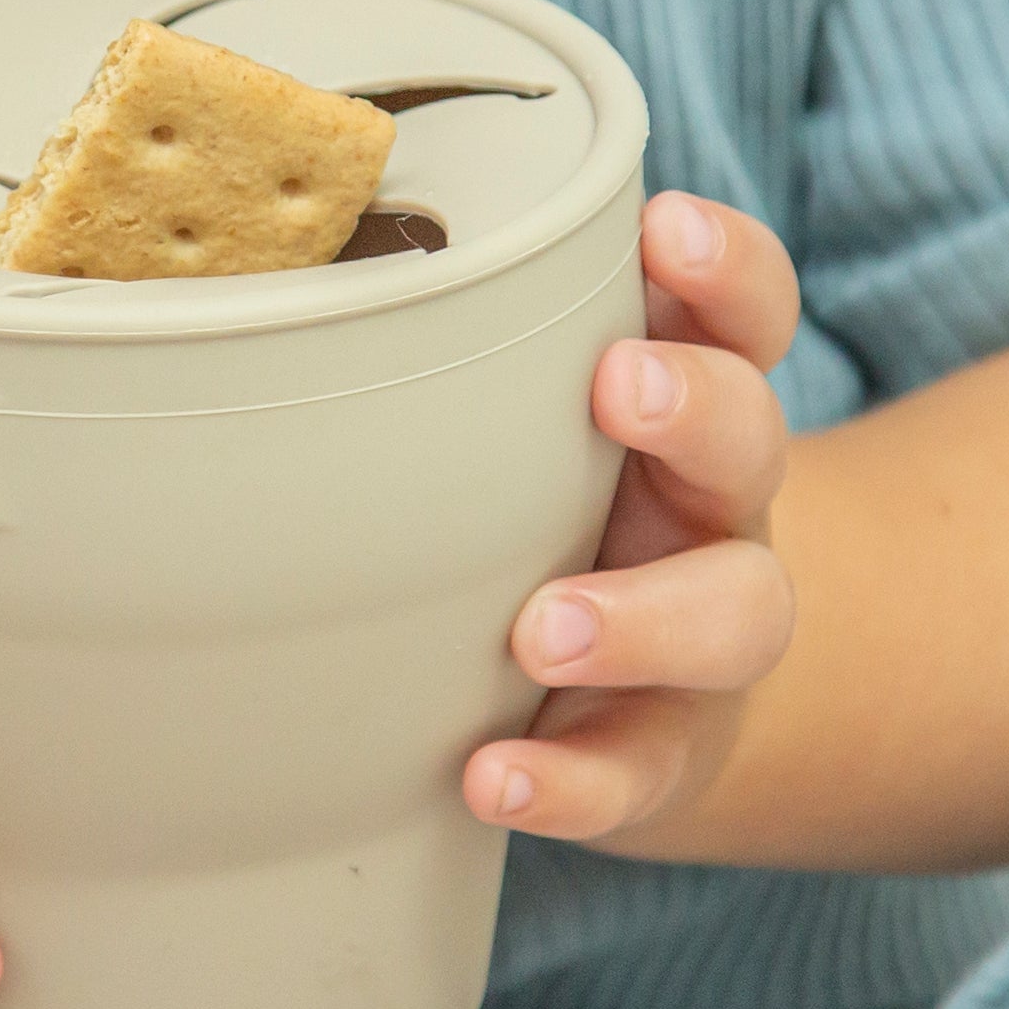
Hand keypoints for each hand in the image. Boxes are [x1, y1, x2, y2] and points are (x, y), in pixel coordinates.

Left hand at [466, 193, 800, 850]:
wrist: (630, 692)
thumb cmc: (541, 510)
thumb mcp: (525, 421)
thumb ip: (453, 352)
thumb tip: (256, 273)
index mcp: (678, 398)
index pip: (739, 313)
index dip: (723, 267)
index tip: (661, 228)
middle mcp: (712, 503)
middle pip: (751, 438)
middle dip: (697, 404)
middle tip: (617, 388)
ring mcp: (704, 631)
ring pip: (736, 613)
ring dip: (645, 616)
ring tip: (543, 629)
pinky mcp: (667, 746)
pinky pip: (640, 766)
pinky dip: (571, 778)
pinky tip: (495, 779)